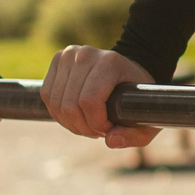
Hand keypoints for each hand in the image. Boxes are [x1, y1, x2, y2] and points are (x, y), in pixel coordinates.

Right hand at [42, 46, 160, 148]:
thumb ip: (133, 135)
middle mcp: (86, 54)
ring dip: (70, 123)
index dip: (96, 124)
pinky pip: (47, 96)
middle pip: (70, 105)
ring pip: (56, 103)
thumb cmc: (138, 98)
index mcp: (110, 62)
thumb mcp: (146, 120)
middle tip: (98, 130)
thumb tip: (110, 140)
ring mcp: (69, 54)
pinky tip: (75, 116)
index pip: (89, 101)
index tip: (109, 129)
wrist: (128, 72)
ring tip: (88, 124)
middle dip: (83, 127)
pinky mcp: (58, 59)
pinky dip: (59, 113)